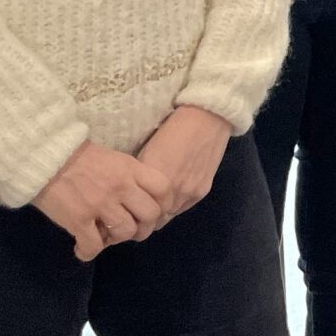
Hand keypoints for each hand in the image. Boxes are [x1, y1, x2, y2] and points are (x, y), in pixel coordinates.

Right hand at [31, 140, 173, 261]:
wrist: (45, 157)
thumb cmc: (79, 157)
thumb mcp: (114, 159)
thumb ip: (130, 176)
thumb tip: (140, 198)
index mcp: (130, 169)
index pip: (163, 188)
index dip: (164, 203)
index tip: (157, 212)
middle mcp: (121, 187)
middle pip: (150, 214)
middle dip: (144, 226)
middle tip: (130, 229)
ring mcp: (100, 204)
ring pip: (125, 232)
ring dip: (117, 239)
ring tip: (106, 237)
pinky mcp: (78, 219)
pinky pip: (94, 246)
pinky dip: (88, 251)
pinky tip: (82, 248)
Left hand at [136, 105, 232, 222]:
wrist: (208, 118)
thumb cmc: (173, 128)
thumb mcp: (147, 150)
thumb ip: (140, 177)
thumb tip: (132, 194)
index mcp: (154, 179)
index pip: (138, 211)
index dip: (132, 212)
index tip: (127, 209)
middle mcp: (172, 190)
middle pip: (153, 218)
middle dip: (145, 215)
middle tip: (139, 209)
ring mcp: (189, 192)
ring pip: (169, 214)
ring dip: (161, 211)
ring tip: (155, 202)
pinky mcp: (203, 191)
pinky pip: (183, 207)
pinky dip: (175, 204)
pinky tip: (172, 195)